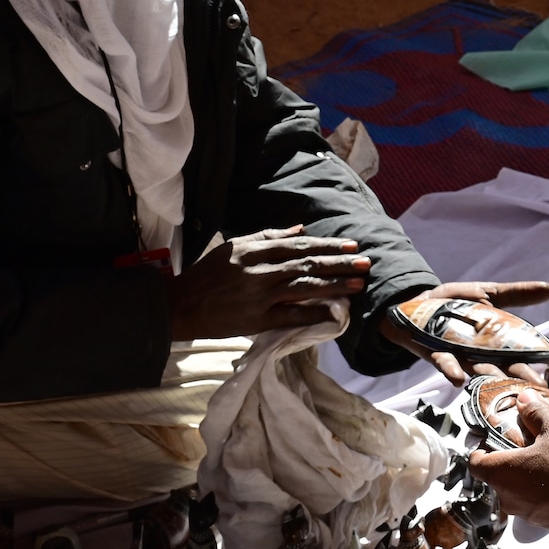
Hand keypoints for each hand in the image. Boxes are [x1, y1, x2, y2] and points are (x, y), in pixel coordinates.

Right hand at [166, 224, 368, 339]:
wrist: (183, 304)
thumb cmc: (209, 273)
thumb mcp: (236, 246)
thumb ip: (269, 236)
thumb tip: (301, 228)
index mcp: (256, 250)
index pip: (301, 245)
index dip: (329, 246)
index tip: (352, 246)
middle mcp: (261, 270)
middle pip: (309, 264)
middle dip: (340, 263)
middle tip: (365, 263)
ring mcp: (261, 296)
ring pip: (305, 288)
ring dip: (335, 286)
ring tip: (358, 285)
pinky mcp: (258, 320)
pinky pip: (292, 315)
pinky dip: (314, 313)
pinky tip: (334, 313)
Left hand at [380, 280, 548, 386]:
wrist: (414, 304)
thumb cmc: (454, 304)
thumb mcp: (488, 294)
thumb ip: (516, 294)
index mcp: (499, 339)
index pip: (530, 349)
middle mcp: (483, 353)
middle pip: (509, 367)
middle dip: (527, 378)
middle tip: (546, 389)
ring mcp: (460, 355)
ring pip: (481, 371)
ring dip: (494, 380)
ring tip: (510, 389)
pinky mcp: (436, 353)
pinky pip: (444, 364)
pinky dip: (450, 371)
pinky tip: (458, 380)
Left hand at [469, 391, 548, 530]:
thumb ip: (536, 414)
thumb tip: (524, 399)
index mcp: (502, 473)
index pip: (476, 463)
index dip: (482, 449)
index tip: (493, 440)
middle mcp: (509, 497)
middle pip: (503, 474)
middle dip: (519, 458)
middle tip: (535, 443)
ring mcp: (528, 513)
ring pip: (529, 486)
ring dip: (544, 470)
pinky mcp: (547, 521)